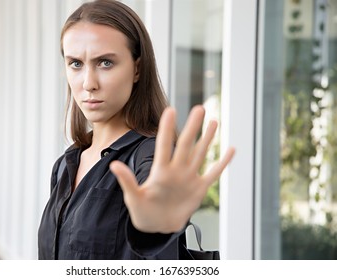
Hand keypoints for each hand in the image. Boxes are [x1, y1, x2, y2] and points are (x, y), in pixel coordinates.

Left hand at [110, 105, 234, 232]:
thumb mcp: (133, 197)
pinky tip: (230, 150)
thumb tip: (113, 165)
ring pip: (200, 154)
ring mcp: (189, 178)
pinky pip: (213, 174)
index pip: (164, 145)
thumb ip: (127, 181)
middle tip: (199, 108)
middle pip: (187, 144)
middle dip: (193, 127)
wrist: (157, 226)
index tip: (170, 110)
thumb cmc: (143, 212)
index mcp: (160, 171)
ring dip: (207, 139)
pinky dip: (222, 163)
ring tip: (213, 121)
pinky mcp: (199, 189)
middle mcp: (176, 170)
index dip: (167, 129)